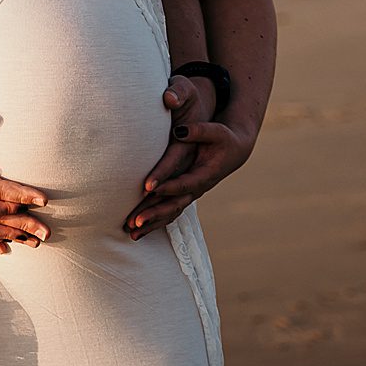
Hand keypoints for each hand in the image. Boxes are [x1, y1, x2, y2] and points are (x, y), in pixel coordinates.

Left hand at [125, 87, 254, 238]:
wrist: (234, 150)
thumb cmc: (223, 138)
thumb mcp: (215, 131)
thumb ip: (198, 131)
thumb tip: (179, 130)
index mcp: (205, 174)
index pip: (184, 183)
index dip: (167, 186)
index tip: (147, 189)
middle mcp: (197, 188)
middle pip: (174, 205)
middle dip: (154, 213)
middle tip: (134, 221)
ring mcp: (191, 193)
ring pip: (170, 213)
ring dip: (151, 224)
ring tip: (131, 235)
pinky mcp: (184, 194)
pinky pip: (168, 212)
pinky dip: (154, 222)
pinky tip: (137, 232)